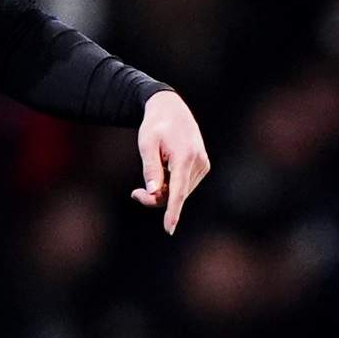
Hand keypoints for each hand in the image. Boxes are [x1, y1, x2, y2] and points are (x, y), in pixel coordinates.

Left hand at [130, 90, 210, 233]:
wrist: (171, 109)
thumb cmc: (155, 125)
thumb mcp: (147, 144)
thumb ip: (150, 169)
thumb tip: (153, 193)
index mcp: (185, 157)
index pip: (178, 191)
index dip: (172, 211)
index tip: (168, 228)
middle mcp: (198, 163)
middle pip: (177, 194)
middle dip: (155, 198)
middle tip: (135, 194)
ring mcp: (203, 165)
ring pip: (180, 192)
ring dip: (163, 192)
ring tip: (148, 178)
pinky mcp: (202, 166)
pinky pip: (184, 185)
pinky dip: (171, 186)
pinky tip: (162, 172)